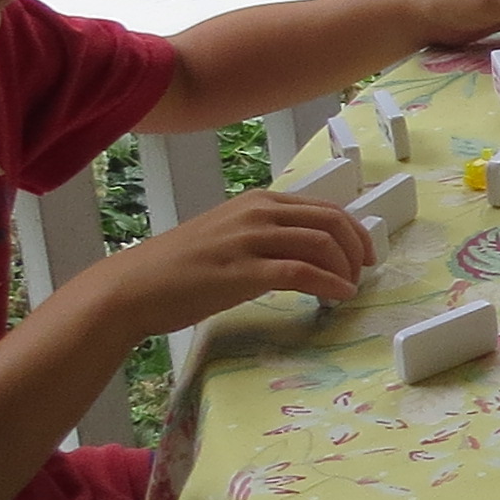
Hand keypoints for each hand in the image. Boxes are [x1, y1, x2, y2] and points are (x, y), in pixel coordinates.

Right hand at [79, 190, 373, 336]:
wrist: (133, 287)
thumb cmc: (177, 268)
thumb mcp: (228, 236)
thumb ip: (264, 235)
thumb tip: (304, 250)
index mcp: (257, 202)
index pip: (324, 207)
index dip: (354, 230)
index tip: (366, 253)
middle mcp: (257, 213)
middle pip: (331, 221)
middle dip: (357, 248)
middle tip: (364, 273)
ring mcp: (249, 240)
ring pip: (321, 243)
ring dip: (346, 268)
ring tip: (349, 289)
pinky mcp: (242, 271)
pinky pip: (301, 272)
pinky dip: (329, 284)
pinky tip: (337, 297)